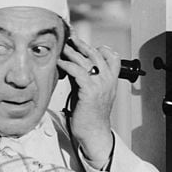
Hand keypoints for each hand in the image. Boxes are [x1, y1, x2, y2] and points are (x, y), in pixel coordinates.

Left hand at [57, 36, 119, 163]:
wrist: (93, 132)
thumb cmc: (90, 115)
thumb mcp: (90, 92)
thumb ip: (86, 79)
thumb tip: (73, 67)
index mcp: (112, 80)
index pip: (112, 57)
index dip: (99, 48)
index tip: (84, 44)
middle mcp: (108, 80)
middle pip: (97, 55)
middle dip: (82, 45)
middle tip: (70, 38)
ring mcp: (100, 85)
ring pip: (86, 61)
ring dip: (72, 52)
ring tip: (62, 47)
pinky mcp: (90, 91)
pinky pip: (78, 72)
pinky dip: (67, 65)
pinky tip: (59, 62)